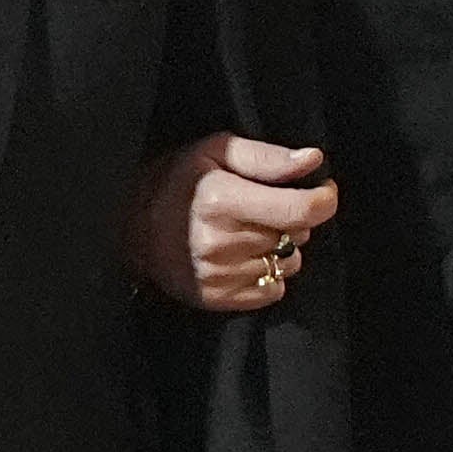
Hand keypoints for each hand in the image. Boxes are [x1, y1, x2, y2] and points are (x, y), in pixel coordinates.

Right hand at [125, 134, 338, 311]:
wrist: (128, 231)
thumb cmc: (174, 183)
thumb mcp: (214, 152)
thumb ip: (266, 157)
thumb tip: (313, 161)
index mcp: (222, 200)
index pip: (301, 210)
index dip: (324, 199)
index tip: (322, 190)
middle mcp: (223, 242)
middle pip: (298, 235)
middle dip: (293, 218)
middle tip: (263, 206)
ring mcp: (221, 275)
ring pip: (289, 263)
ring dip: (280, 247)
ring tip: (248, 232)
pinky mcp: (220, 299)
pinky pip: (274, 289)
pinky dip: (268, 273)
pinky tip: (243, 257)